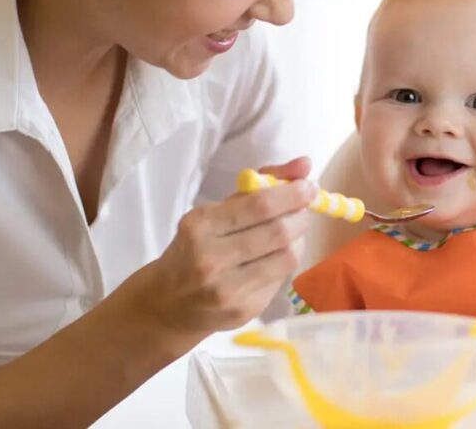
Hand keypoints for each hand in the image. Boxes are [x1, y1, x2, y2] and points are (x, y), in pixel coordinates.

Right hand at [129, 157, 314, 345]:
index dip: (292, 194)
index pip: (259, 206)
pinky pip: (280, 279)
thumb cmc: (195, 247)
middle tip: (304, 209)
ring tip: (292, 231)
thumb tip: (304, 165)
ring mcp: (227, 289)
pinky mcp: (243, 310)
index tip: (308, 186)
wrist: (167, 303)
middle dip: (300, 216)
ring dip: (298, 240)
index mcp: (200, 225)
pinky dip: (286, 262)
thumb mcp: (216, 210)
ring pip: (286, 258)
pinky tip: (276, 257)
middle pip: (278, 232)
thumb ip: (258, 185)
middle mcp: (211, 258)